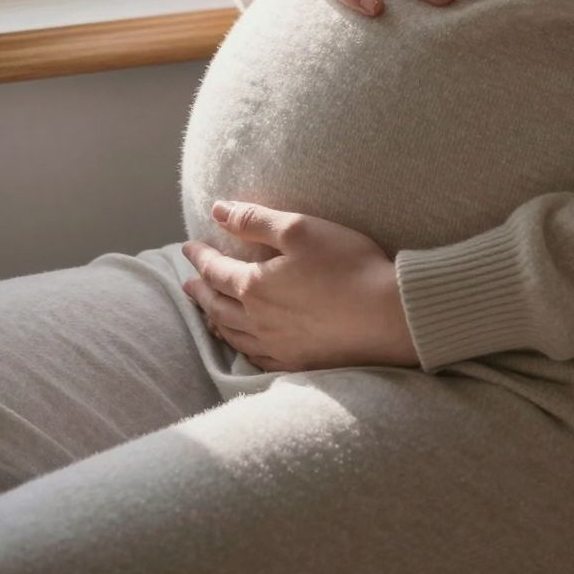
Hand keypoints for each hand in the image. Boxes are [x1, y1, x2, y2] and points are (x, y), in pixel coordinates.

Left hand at [180, 200, 420, 371]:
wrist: (387, 316)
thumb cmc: (347, 265)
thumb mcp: (300, 229)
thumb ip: (254, 220)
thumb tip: (218, 210)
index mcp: (254, 286)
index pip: (215, 269)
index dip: (199, 256)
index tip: (188, 247)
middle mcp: (258, 320)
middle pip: (216, 305)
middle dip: (199, 290)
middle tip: (187, 283)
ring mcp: (277, 345)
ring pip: (231, 334)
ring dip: (213, 319)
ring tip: (206, 312)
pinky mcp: (297, 362)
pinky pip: (254, 356)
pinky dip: (238, 346)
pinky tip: (242, 343)